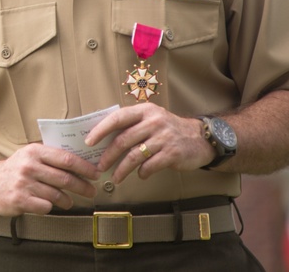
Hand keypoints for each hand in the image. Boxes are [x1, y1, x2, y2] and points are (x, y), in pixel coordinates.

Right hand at [0, 143, 100, 215]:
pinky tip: (48, 205)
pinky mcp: (19, 200)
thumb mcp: (29, 155)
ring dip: (67, 200)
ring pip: (56, 195)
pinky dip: (50, 207)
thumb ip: (50, 157)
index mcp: (34, 151)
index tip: (96, 173)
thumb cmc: (14, 170)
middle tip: (91, 191)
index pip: (66, 159)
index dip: (85, 167)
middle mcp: (29, 166)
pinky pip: (45, 207)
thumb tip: (80, 163)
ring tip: (69, 201)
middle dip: (82, 186)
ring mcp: (24, 184)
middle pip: (65, 178)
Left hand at [84, 104, 215, 183]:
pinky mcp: (173, 153)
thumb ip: (132, 125)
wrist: (200, 138)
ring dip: (122, 169)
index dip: (100, 130)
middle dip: (108, 156)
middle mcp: (154, 122)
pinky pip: (150, 166)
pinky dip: (142, 172)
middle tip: (99, 167)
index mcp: (144, 111)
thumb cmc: (168, 129)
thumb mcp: (151, 119)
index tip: (89, 142)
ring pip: (134, 155)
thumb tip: (103, 139)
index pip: (117, 118)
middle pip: (123, 140)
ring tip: (115, 178)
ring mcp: (164, 137)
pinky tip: (140, 175)